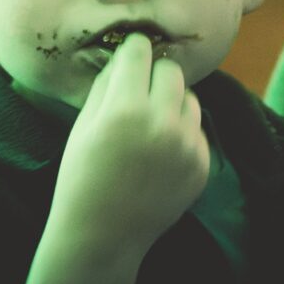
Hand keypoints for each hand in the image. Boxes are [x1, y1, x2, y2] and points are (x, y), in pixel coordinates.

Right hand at [48, 33, 209, 253]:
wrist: (103, 234)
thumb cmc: (81, 176)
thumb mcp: (84, 124)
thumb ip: (107, 84)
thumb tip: (127, 55)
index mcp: (125, 110)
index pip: (140, 52)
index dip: (132, 50)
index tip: (130, 54)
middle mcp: (162, 123)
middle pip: (171, 70)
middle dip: (154, 74)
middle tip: (139, 91)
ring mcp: (187, 146)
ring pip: (190, 97)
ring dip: (171, 102)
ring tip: (150, 124)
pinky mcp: (202, 164)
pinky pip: (196, 129)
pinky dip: (181, 132)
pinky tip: (160, 152)